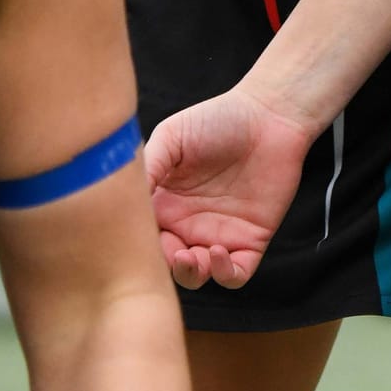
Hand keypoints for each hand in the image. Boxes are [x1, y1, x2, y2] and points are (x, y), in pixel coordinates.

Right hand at [146, 86, 312, 288]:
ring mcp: (218, 235)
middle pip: (166, 263)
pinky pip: (236, 274)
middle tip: (169, 253)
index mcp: (164, 203)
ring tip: (192, 256)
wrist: (268, 115)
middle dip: (164, 266)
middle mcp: (188, 224)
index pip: (144, 236)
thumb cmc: (217, 119)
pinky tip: (218, 253)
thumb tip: (121, 198)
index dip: (137, 245)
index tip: (135, 242)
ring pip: (197, 275)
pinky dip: (224, 274)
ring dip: (190, 274)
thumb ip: (148, 166)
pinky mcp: (251, 241)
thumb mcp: (172, 136)